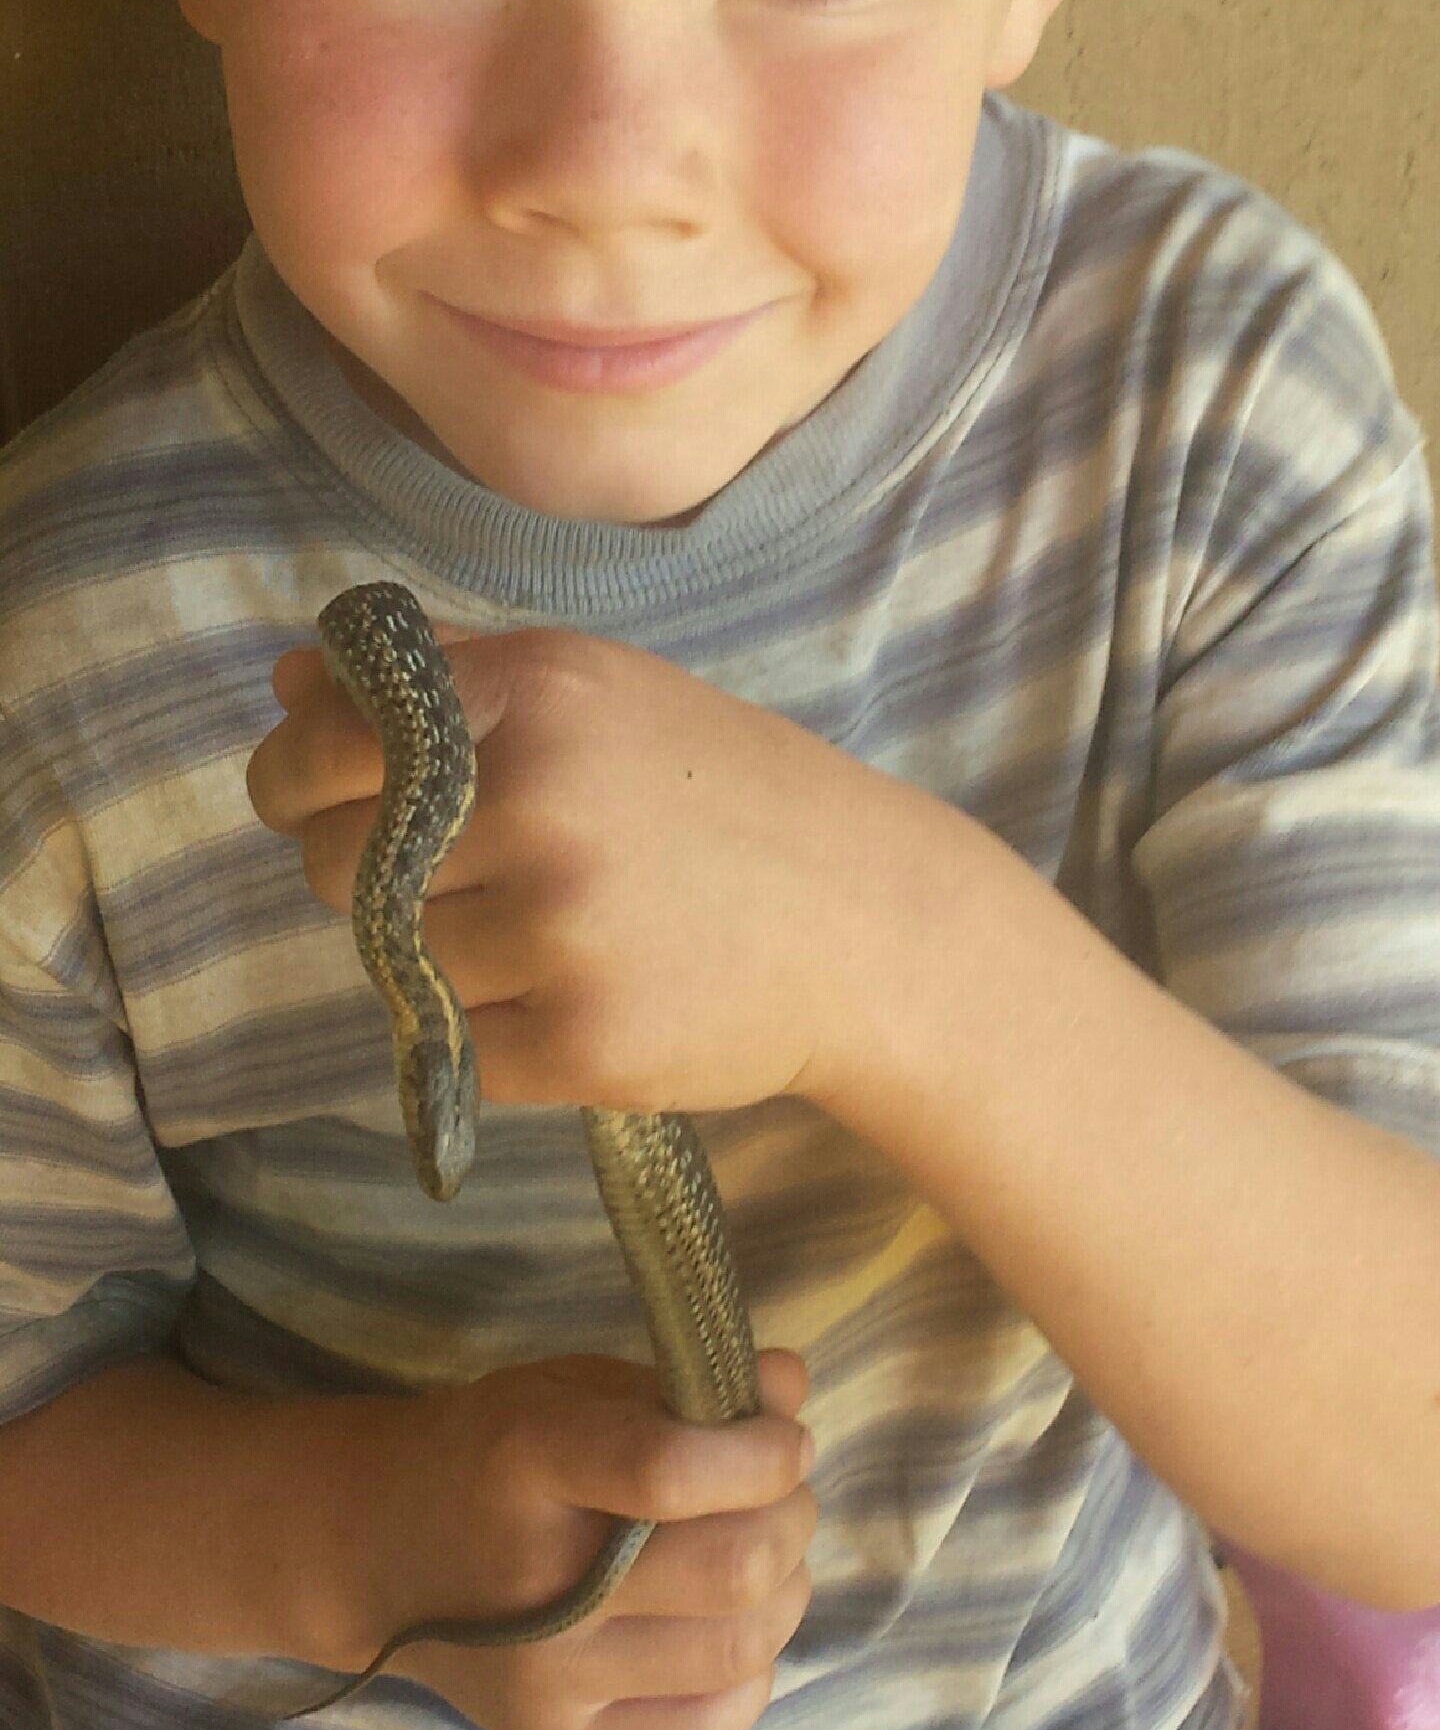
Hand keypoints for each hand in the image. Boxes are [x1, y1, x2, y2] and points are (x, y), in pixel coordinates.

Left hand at [247, 621, 892, 1116]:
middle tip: (470, 877)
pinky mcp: (581, 1040)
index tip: (317, 803)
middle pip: (338, 866)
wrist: (872, 926)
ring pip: (397, 963)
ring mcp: (560, 928)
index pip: (324, 747)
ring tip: (556, 933)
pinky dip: (497, 1033)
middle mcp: (539, 801)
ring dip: (447, 958)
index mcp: (534, 695)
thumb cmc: (724, 798)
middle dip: (375, 878)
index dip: (297, 783)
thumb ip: (445, 681)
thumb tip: (288, 683)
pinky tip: (582, 992)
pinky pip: (455, 1048)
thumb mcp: (599, 696)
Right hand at [376, 1347, 816, 1729]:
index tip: (785, 1438)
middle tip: (781, 1493)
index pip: (669, 1471)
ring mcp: (545, 1680)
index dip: (760, 1454)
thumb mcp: (570, 1391)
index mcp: (526, 1464)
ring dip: (785, 1590)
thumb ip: (682, 1389)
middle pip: (729, 1569)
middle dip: (790, 1518)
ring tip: (762, 1555)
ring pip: (738, 1648)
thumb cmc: (489, 1452)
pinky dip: (751, 1676)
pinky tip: (730, 1629)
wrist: (379, 1550)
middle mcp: (535, 1585)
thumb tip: (791, 1384)